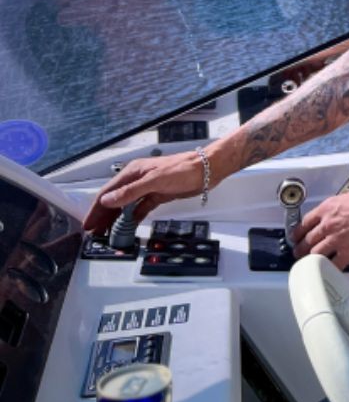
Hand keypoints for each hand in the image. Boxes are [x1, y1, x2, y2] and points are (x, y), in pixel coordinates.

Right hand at [83, 152, 207, 233]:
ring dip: (116, 219)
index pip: (108, 193)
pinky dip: (132, 217)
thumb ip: (131, 191)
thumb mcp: (155, 181)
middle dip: (103, 216)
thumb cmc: (184, 168)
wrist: (207, 169)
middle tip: (94, 233)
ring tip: (107, 233)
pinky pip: (140, 208)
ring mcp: (148, 188)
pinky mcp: (157, 195)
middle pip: (115, 200)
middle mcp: (138, 179)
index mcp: (133, 172)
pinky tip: (127, 227)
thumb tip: (108, 200)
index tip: (88, 224)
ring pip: (126, 206)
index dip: (96, 209)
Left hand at [290, 187, 348, 266]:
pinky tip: (326, 272)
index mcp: (328, 209)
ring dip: (310, 260)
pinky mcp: (347, 254)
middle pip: (307, 240)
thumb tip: (340, 213)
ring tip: (308, 263)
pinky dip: (328, 270)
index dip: (298, 231)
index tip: (296, 235)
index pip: (305, 222)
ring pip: (315, 254)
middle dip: (300, 247)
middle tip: (299, 250)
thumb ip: (340, 208)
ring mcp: (336, 241)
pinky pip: (332, 266)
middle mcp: (328, 225)